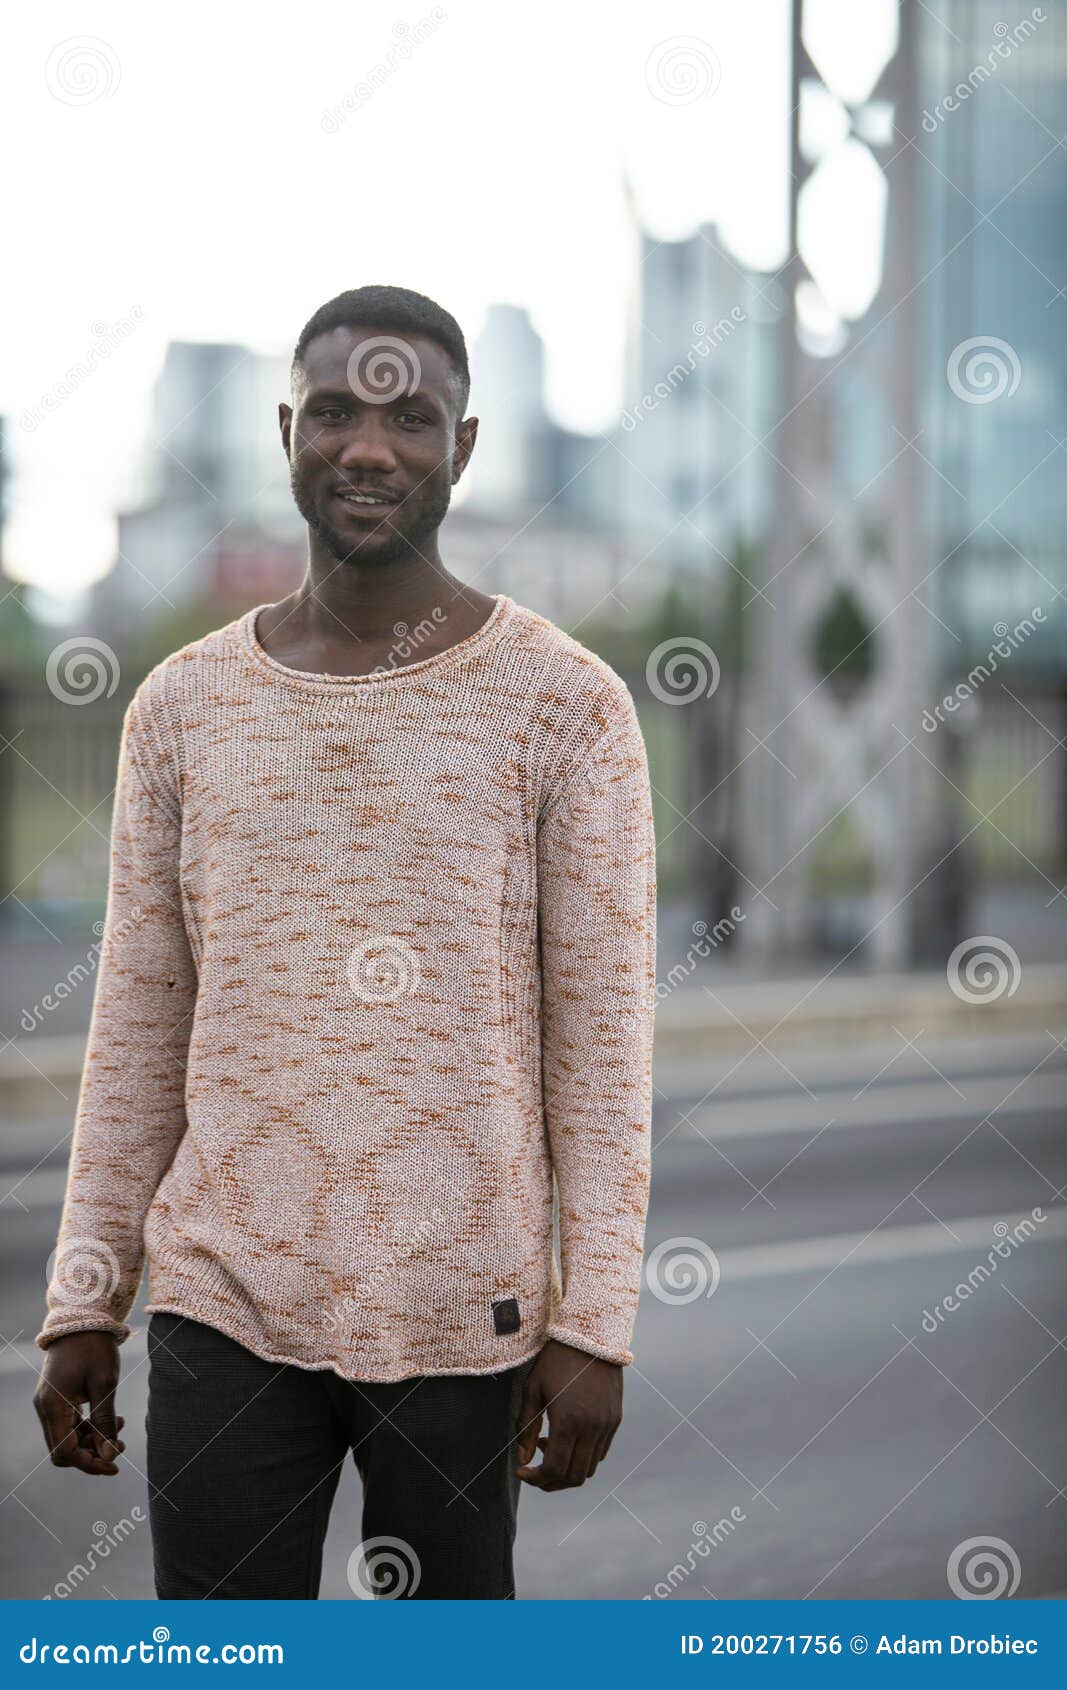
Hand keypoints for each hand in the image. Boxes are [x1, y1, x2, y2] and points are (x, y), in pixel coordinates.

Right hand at [34, 1333, 125, 1475]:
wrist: (82, 1317)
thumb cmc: (94, 1347)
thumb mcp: (105, 1383)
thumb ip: (104, 1421)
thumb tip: (108, 1455)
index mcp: (52, 1407)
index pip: (65, 1452)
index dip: (89, 1464)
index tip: (114, 1465)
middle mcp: (45, 1408)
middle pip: (64, 1449)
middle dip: (92, 1453)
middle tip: (120, 1446)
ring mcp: (49, 1403)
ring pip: (68, 1438)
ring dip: (93, 1440)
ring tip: (120, 1428)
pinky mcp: (57, 1398)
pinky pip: (70, 1423)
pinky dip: (88, 1427)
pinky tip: (112, 1420)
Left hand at [515, 1338, 621, 1489]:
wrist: (592, 1334)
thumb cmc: (557, 1358)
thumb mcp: (534, 1388)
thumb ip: (526, 1427)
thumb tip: (522, 1459)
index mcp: (569, 1421)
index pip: (555, 1469)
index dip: (535, 1478)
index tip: (521, 1471)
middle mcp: (592, 1428)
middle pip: (574, 1477)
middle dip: (551, 1482)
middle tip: (534, 1471)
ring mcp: (607, 1425)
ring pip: (589, 1468)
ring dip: (568, 1469)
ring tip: (549, 1446)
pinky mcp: (615, 1419)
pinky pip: (600, 1452)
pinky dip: (583, 1456)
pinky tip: (568, 1438)